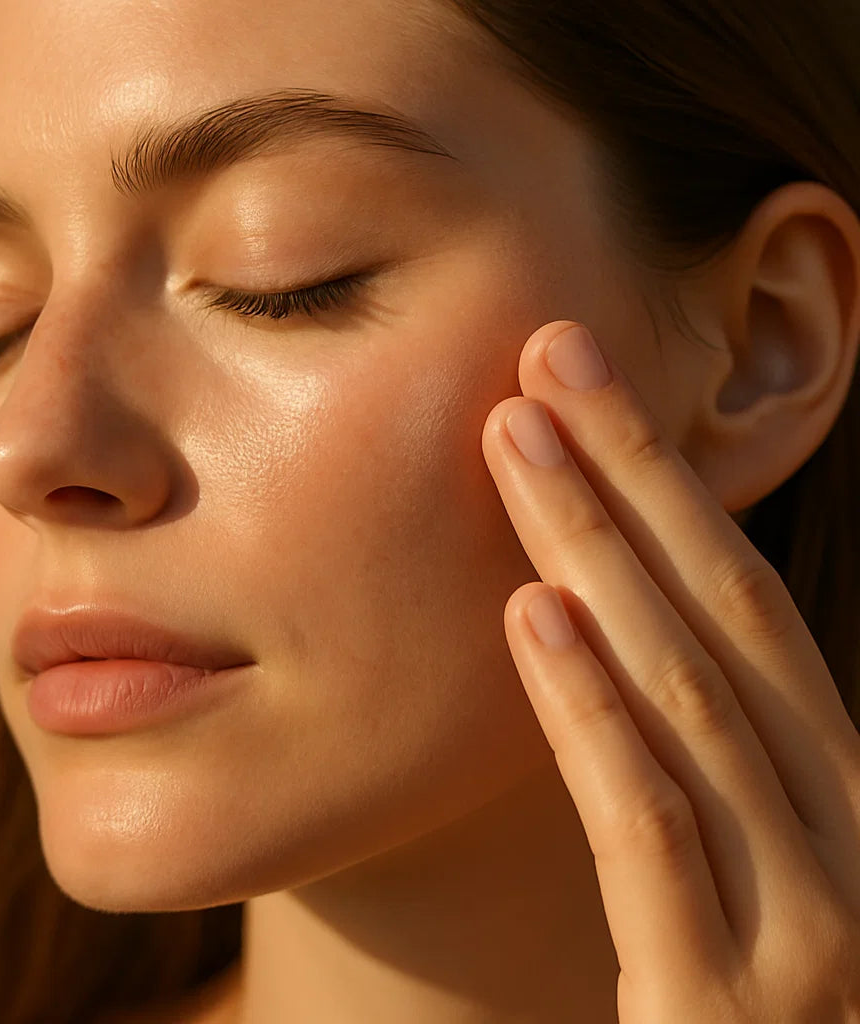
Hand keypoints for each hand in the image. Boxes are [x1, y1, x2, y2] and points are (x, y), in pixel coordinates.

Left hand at [482, 321, 859, 1022]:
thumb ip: (697, 766)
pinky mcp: (723, 1010)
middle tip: (550, 354)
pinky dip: (595, 713)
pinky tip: (533, 612)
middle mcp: (844, 841)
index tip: (581, 383)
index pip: (743, 606)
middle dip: (635, 474)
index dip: (668, 484)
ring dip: (598, 550)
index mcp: (835, 795)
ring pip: (688, 695)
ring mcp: (808, 931)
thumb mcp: (736, 871)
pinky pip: (653, 829)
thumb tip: (606, 617)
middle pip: (725, 615)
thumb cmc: (739, 1007)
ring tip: (522, 438)